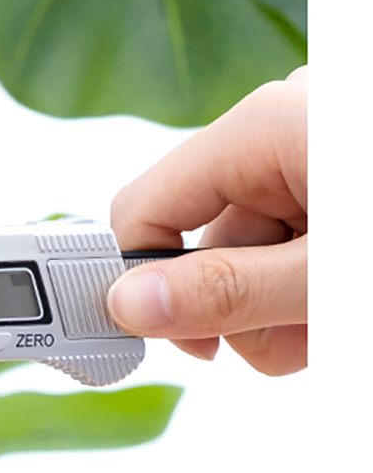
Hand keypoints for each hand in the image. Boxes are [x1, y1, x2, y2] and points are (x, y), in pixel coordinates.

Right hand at [108, 69, 305, 373]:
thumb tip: (130, 303)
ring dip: (284, 313)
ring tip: (335, 322)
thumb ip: (229, 291)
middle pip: (205, 250)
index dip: (134, 281)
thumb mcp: (326, 273)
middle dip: (242, 312)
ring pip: (253, 263)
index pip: (144, 208)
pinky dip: (311, 291)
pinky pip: (292, 249)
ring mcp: (312, 160)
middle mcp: (279, 134)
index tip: (127, 345)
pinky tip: (345, 306)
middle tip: (303, 336)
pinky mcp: (335, 189)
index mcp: (261, 128)